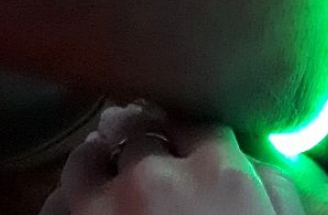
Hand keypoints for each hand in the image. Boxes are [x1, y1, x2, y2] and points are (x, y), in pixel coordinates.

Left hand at [40, 104, 305, 214]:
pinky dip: (66, 202)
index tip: (182, 136)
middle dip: (140, 137)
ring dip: (95, 161)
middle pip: (138, 131)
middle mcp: (156, 178)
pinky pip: (54, 205)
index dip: (187, 128)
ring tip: (102, 170)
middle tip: (139, 144)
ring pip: (84, 159)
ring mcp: (105, 209)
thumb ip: (273, 185)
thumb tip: (248, 158)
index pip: (195, 121)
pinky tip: (81, 209)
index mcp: (218, 173)